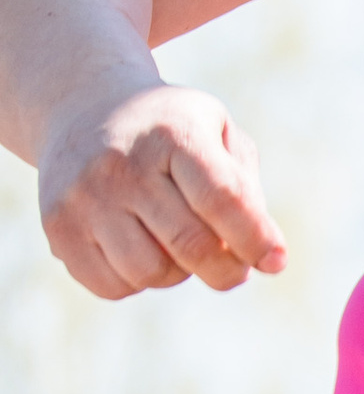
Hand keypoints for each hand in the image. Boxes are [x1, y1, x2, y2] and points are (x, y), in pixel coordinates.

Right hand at [39, 78, 284, 300]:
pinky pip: (113, 286)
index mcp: (172, 132)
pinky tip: (139, 248)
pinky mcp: (58, 226)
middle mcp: (122, 162)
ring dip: (178, 273)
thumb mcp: (216, 134)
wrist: (82, 107)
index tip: (275, 262)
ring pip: (152, 273)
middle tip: (235, 267)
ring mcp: (84, 195)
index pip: (223, 198)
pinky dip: (137, 281)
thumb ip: (245, 189)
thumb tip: (268, 257)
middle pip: (192, 245)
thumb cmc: (169, 132)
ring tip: (176, 244)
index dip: (255, 239)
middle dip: (227, 269)